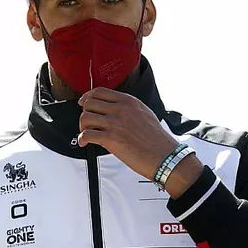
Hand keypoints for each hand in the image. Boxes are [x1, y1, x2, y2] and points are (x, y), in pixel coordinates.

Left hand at [77, 87, 203, 197]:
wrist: (165, 156)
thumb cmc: (157, 140)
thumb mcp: (144, 113)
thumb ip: (127, 109)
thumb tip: (112, 110)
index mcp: (129, 102)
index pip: (99, 91)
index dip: (87, 97)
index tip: (84, 103)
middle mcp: (121, 110)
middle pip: (89, 103)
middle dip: (85, 113)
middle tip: (88, 123)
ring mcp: (116, 123)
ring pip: (85, 117)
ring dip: (82, 127)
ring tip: (87, 134)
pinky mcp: (111, 139)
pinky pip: (87, 134)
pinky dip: (82, 139)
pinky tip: (85, 143)